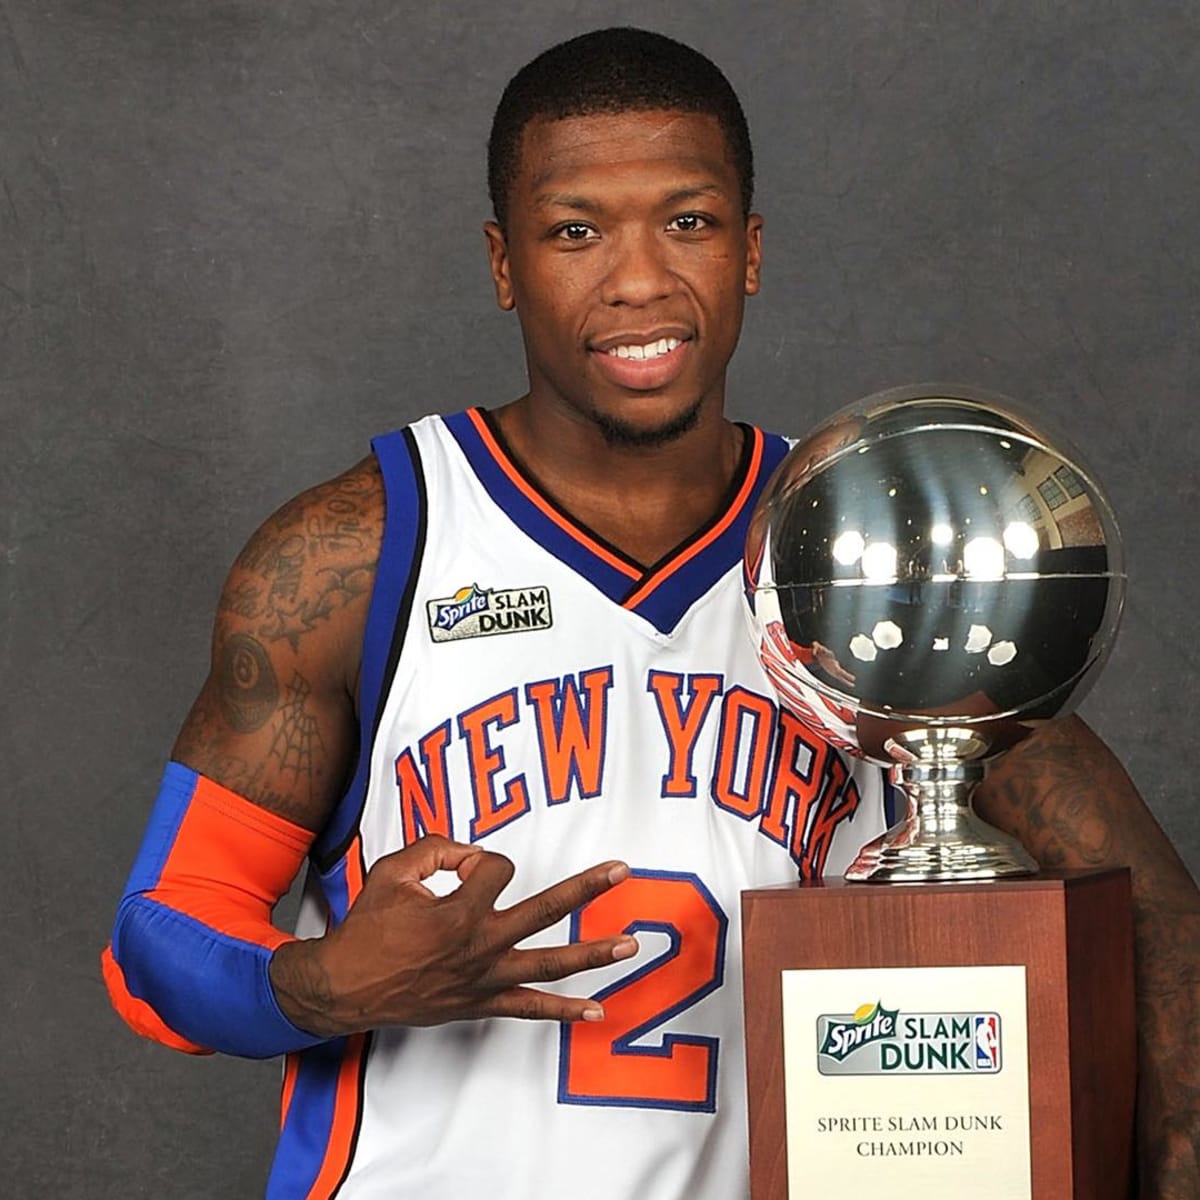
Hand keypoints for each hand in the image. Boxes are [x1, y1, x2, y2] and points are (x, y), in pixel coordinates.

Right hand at [270, 835, 636, 1036]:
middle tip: (622, 872)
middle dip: (587, 888)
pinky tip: (595, 1011)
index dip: (480, 860)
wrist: (344, 987)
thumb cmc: (367, 928)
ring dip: (593, 953)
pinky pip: (529, 1010)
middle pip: (546, 910)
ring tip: (630, 945)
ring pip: (549, 964)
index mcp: (459, 910)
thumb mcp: (394, 870)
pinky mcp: (481, 1003)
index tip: (460, 869)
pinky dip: (563, 1011)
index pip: (496, 868)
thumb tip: (470, 852)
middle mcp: (480, 945)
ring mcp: (485, 979)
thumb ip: (435, 848)